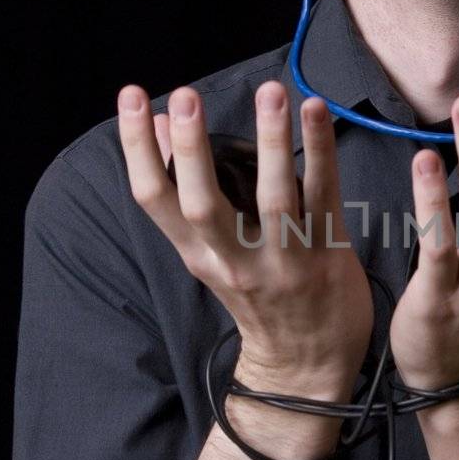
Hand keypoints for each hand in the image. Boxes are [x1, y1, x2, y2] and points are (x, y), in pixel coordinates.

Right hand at [117, 80, 373, 384]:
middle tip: (186, 96)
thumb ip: (186, 189)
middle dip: (192, 149)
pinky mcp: (326, 257)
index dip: (137, 148)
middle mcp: (234, 261)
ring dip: (271, 141)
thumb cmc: (256, 297)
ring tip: (269, 93)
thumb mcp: (209, 252)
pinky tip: (316, 111)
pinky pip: (324, 197)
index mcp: (198, 255)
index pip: (153, 199)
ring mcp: (283, 262)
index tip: (132, 97)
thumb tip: (159, 125)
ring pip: (273, 198)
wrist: (305, 366)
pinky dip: (321, 152)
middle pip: (203, 204)